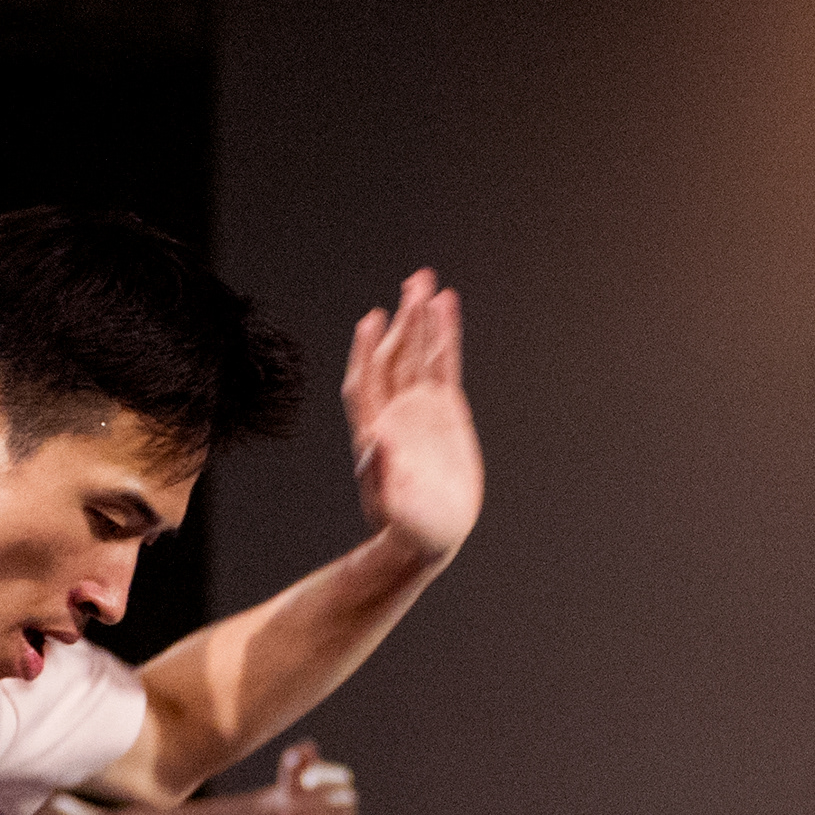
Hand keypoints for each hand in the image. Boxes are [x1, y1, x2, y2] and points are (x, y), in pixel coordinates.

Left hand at [263, 739, 358, 814]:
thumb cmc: (293, 784)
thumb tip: (298, 756)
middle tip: (286, 806)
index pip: (343, 776)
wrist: (287, 810)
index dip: (325, 778)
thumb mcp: (290, 767)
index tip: (304, 782)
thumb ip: (294, 757)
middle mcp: (349, 798)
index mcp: (342, 778)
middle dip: (314, 803)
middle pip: (342, 800)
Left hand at [344, 270, 481, 565]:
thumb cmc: (407, 525)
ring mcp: (420, 409)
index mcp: (375, 430)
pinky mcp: (445, 412)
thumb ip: (380, 474)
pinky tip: (448, 309)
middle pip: (395, 357)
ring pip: (419, 355)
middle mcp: (395, 412)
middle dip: (403, 320)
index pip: (367, 382)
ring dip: (422, 320)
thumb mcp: (392, 504)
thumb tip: (374, 442)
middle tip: (414, 281)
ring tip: (428, 283)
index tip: (371, 320)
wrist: (430, 533)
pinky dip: (445, 338)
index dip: (367, 352)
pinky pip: (445, 367)